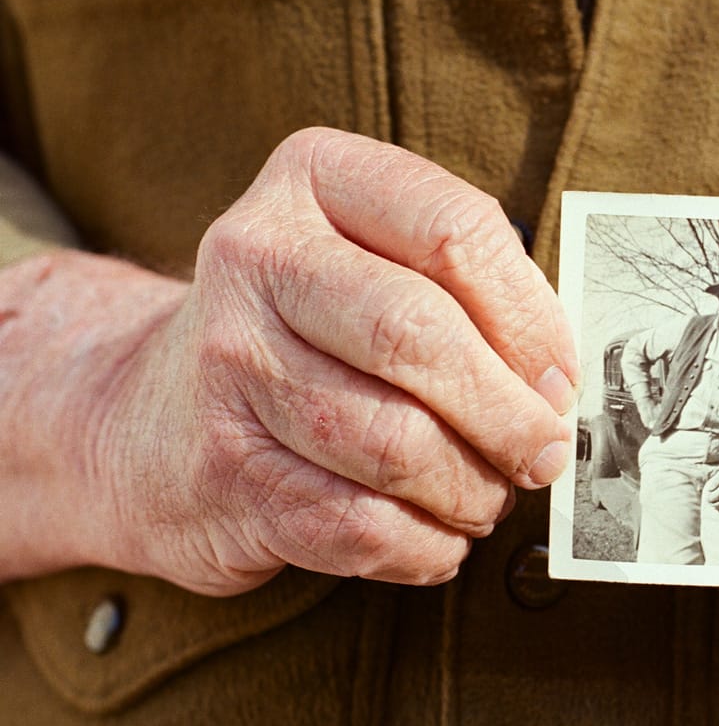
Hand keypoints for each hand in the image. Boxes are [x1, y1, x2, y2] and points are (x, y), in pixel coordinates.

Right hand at [84, 128, 576, 594]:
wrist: (153, 418)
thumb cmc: (312, 334)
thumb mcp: (378, 262)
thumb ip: (469, 292)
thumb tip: (556, 385)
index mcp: (314, 179)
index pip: (453, 231)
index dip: (531, 318)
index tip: (559, 378)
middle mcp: (256, 258)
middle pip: (418, 337)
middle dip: (507, 415)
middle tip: (543, 455)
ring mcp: (228, 366)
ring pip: (395, 444)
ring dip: (471, 490)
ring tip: (488, 496)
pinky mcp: (225, 470)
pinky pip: (359, 525)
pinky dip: (424, 546)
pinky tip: (437, 535)